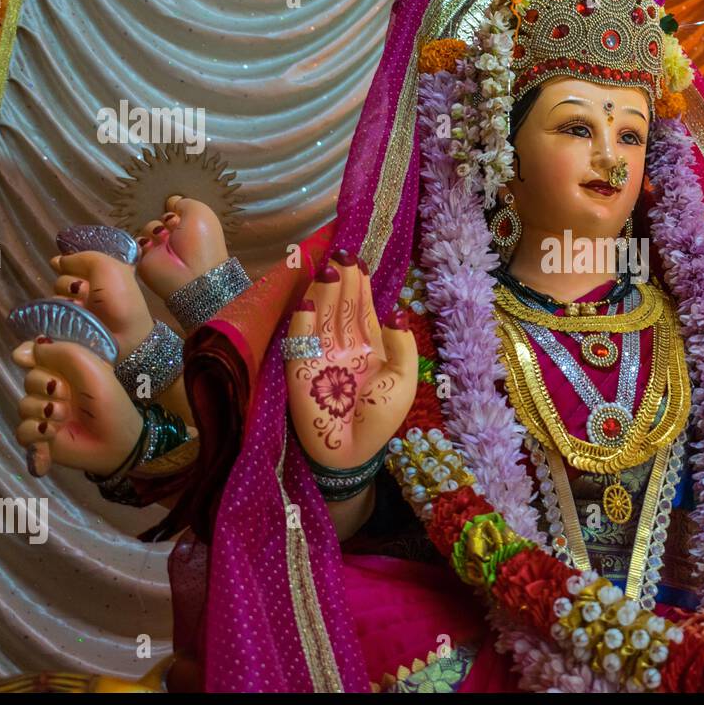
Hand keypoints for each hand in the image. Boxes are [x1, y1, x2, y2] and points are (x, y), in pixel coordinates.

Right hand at [11, 338, 141, 476]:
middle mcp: (54, 389)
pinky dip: (34, 432)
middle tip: (66, 395)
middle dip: (44, 386)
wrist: (117, 441)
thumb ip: (60, 351)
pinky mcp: (41, 437)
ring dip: (43, 410)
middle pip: (28, 380)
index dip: (26, 355)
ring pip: (24, 406)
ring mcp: (46, 414)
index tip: (24, 359)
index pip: (35, 355)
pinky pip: (22, 431)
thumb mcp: (91, 367)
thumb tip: (23, 352)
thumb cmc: (108, 401)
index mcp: (67, 369)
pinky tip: (52, 434)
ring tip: (64, 417)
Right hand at [48, 250, 153, 353]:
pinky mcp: (69, 324)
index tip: (60, 264)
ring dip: (65, 298)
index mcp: (103, 274)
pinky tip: (71, 314)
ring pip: (55, 295)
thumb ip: (83, 258)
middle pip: (61, 279)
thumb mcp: (108, 268)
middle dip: (68, 283)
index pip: (74, 262)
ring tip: (80, 306)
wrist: (123, 336)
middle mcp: (89, 289)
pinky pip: (52, 311)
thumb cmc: (119, 298)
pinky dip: (59, 311)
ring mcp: (79, 308)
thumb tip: (57, 261)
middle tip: (83, 291)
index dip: (68, 263)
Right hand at [136, 195, 229, 299]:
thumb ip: (185, 203)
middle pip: (161, 217)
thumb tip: (172, 201)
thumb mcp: (200, 213)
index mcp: (194, 227)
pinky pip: (137, 241)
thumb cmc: (200, 242)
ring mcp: (161, 247)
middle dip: (165, 219)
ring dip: (155, 230)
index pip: (177, 210)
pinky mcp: (145, 258)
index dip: (174, 207)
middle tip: (172, 227)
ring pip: (148, 227)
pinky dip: (143, 242)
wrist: (190, 275)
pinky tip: (152, 247)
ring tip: (164, 239)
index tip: (174, 207)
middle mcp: (177, 236)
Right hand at [285, 250, 417, 469]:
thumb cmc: (380, 416)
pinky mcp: (300, 370)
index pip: (361, 308)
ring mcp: (320, 356)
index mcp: (367, 346)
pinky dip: (302, 323)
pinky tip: (307, 302)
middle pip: (340, 306)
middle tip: (343, 254)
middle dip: (343, 280)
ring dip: (323, 292)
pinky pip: (299, 341)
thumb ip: (402, 346)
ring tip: (329, 269)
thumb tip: (397, 312)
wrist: (355, 450)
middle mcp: (342, 345)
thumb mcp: (404, 379)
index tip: (360, 260)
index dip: (360, 285)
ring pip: (321, 316)